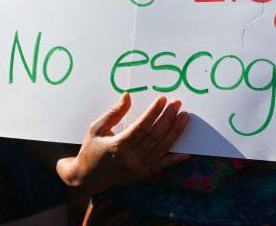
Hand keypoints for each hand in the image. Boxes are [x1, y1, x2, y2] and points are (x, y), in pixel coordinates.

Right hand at [56, 93, 189, 193]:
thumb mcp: (96, 128)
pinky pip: (163, 165)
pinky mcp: (144, 175)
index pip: (141, 126)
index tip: (163, 99)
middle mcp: (131, 159)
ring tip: (185, 117)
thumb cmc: (91, 150)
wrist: (88, 178)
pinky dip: (175, 159)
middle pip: (155, 136)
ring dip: (175, 132)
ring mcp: (139, 168)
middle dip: (168, 118)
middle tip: (177, 104)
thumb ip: (113, 113)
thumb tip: (127, 95)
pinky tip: (187, 151)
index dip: (154, 112)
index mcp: (118, 146)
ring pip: (162, 148)